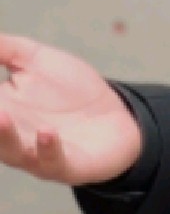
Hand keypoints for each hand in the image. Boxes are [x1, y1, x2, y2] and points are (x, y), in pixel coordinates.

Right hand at [0, 33, 141, 185]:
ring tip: (1, 116)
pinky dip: (47, 148)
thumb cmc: (71, 91)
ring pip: (12, 151)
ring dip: (4, 136)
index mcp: (1, 110)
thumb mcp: (40, 62)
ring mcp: (37, 153)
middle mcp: (12, 135)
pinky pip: (52, 160)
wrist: (115, 117)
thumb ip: (8, 50)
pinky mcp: (66, 164)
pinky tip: (46, 132)